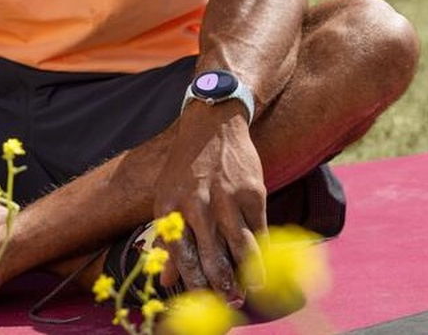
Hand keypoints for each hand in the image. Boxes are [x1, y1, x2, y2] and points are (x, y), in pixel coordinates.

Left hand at [153, 102, 265, 303]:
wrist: (213, 124)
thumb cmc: (186, 166)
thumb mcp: (167, 196)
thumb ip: (167, 238)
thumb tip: (166, 280)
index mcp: (170, 206)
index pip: (181, 255)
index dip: (192, 282)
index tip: (201, 300)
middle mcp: (197, 204)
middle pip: (211, 256)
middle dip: (222, 285)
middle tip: (230, 302)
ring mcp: (227, 198)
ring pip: (239, 247)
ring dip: (246, 274)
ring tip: (249, 290)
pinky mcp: (253, 191)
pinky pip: (259, 229)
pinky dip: (262, 251)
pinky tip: (262, 264)